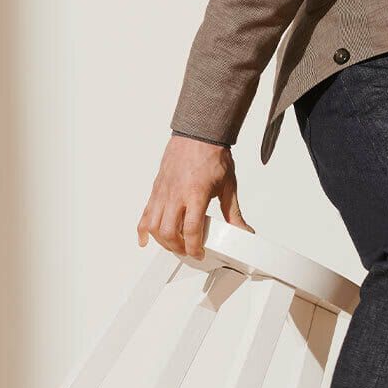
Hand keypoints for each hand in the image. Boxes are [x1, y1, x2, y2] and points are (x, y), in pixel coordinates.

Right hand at [137, 135, 254, 259]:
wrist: (199, 134)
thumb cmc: (212, 156)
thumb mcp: (228, 186)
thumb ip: (233, 213)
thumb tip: (244, 230)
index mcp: (196, 194)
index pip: (191, 230)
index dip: (194, 247)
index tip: (199, 253)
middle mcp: (176, 194)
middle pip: (168, 232)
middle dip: (177, 248)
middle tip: (188, 250)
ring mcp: (163, 192)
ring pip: (152, 225)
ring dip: (162, 241)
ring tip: (174, 244)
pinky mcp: (156, 189)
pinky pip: (145, 213)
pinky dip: (143, 229)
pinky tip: (146, 239)